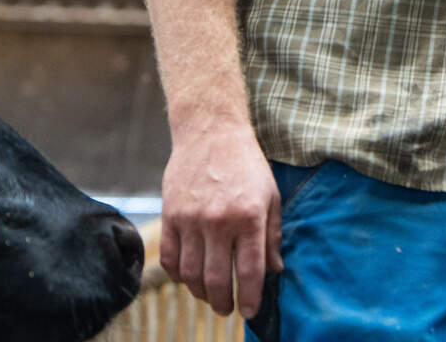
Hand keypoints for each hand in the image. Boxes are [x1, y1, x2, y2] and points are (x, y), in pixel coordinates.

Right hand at [159, 121, 282, 316]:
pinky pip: (169, 258)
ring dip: (200, 293)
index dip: (250, 297)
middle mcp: (219, 222)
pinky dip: (177, 275)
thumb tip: (275, 270)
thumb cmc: (246, 165)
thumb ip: (272, 235)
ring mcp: (191, 220)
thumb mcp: (270, 195)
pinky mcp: (170, 216)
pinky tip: (188, 278)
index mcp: (249, 217)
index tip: (250, 312)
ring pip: (190, 274)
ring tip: (209, 296)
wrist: (211, 133)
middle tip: (227, 309)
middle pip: (217, 279)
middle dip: (223, 302)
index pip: (250, 270)